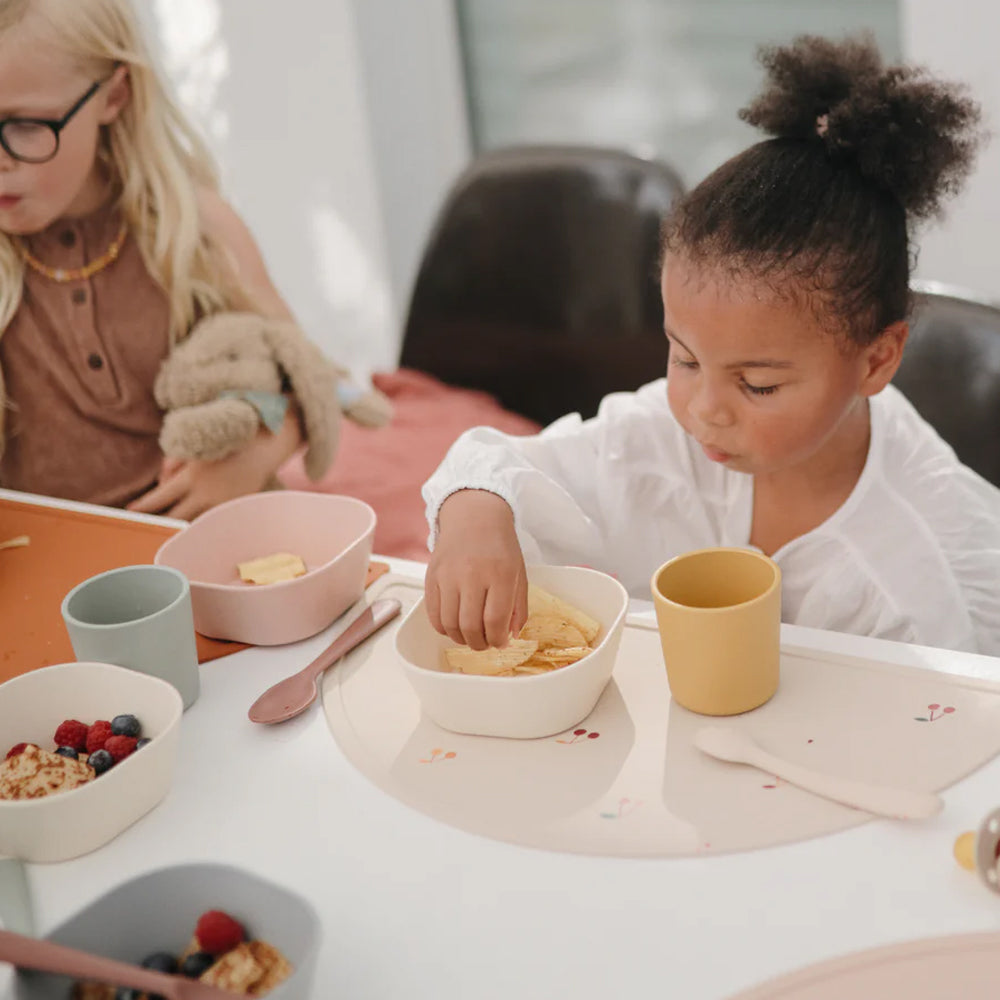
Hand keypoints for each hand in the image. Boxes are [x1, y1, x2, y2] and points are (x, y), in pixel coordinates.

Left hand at [128, 406, 302, 519]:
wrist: (265, 448)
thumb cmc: (227, 441)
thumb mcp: (195, 448)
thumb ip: (173, 463)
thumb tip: (161, 482)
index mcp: (193, 477)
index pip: (159, 498)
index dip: (141, 508)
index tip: (129, 512)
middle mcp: (206, 495)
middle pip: (172, 518)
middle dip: (155, 525)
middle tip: (139, 531)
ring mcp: (221, 505)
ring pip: (192, 524)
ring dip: (178, 528)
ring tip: (162, 535)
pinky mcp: (234, 509)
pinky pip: (211, 521)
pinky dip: (199, 524)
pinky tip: (192, 530)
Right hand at [425, 490, 527, 650]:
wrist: (474, 517)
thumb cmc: (500, 546)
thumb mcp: (519, 573)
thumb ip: (518, 607)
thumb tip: (510, 636)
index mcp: (500, 574)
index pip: (494, 620)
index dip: (497, 640)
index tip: (500, 642)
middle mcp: (471, 575)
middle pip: (469, 627)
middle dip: (479, 644)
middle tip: (485, 643)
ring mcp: (448, 576)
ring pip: (449, 624)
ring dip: (460, 639)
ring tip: (470, 636)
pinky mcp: (431, 576)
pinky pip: (433, 614)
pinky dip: (444, 628)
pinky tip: (455, 625)